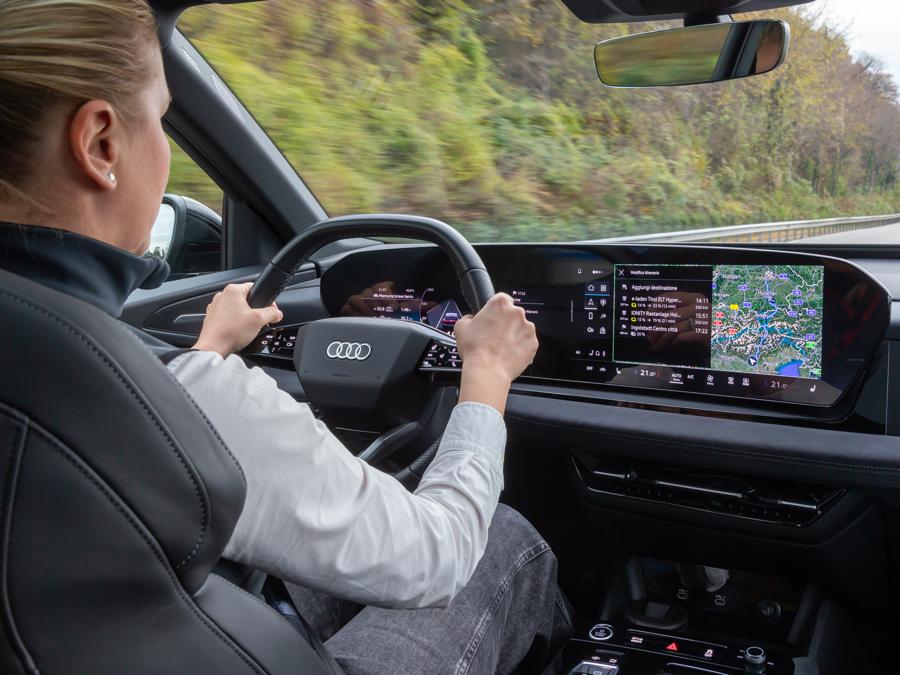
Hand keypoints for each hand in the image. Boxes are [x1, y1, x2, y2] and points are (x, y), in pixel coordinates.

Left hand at [193, 282, 283, 356]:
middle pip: (246, 299)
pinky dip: (234, 323)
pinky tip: (238, 332)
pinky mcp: (212, 318)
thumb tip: (277, 313)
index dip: (266, 299)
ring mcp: (215, 307)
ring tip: (248, 329)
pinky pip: (227, 317)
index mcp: (233, 290)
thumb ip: (272, 313)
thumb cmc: (231, 332)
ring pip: (236, 309)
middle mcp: (222, 296)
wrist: (213, 348)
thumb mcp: (259, 320)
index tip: (270, 310)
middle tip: (260, 322)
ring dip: (244, 317)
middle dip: (255, 310)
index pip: (255, 287)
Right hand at [454, 293, 537, 412]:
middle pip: (513, 314)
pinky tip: (509, 354)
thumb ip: (468, 318)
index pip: (502, 299)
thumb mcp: (461, 327)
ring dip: (514, 335)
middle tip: (495, 335)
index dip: (497, 309)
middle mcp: (517, 313)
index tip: (493, 317)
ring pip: (521, 328)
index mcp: (500, 304)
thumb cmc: (475, 348)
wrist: (487, 370)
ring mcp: (528, 328)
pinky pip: (527, 342)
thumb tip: (471, 319)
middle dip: (506, 323)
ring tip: (502, 347)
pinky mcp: (533, 343)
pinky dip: (521, 347)